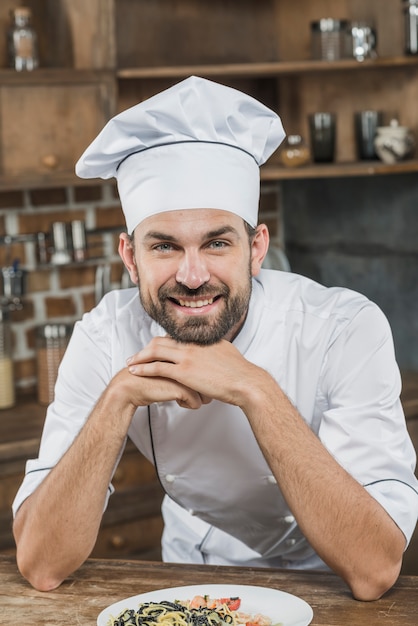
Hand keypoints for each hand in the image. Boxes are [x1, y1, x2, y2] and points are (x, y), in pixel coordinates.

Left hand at [126, 336, 264, 407]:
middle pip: (160, 341)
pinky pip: (158, 367)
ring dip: (140, 357)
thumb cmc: (240, 372)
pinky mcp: (184, 371)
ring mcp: (187, 356)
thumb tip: (214, 351)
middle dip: (145, 348)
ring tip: (130, 364)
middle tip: (136, 355)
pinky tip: (136, 372)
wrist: (245, 382)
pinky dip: (144, 369)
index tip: (152, 349)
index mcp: (201, 339)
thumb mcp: (226, 352)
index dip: (160, 343)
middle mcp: (191, 344)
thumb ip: (215, 349)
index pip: (174, 337)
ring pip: (155, 351)